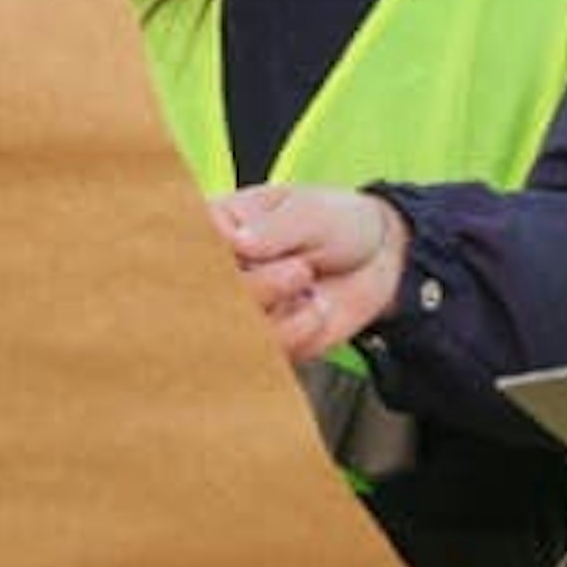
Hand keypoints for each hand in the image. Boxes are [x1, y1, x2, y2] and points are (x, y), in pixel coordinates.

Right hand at [213, 183, 406, 359]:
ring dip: (280, 312)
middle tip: (299, 268)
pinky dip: (298, 332)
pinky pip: (268, 354)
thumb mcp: (308, 212)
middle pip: (207, 298)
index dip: (207, 258)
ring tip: (309, 281)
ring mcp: (242, 313)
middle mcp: (220, 275)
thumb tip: (236, 242)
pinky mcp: (268, 345)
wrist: (381, 258)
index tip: (244, 255)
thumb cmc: (336, 221)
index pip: (186, 249)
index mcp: (215, 230)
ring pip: (235, 331)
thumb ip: (273, 229)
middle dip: (256, 288)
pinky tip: (317, 307)